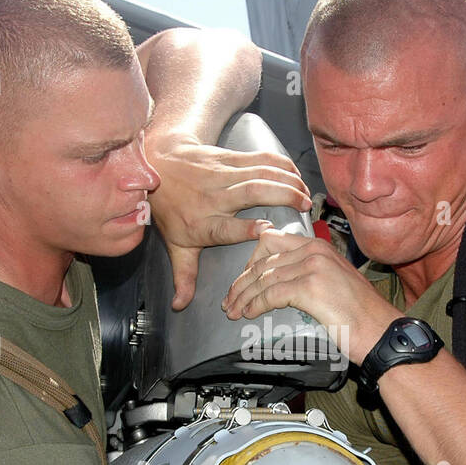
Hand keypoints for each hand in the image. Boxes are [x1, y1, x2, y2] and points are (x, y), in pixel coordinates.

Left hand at [146, 134, 310, 310]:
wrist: (160, 165)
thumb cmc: (170, 210)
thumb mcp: (175, 245)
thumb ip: (184, 276)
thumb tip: (180, 306)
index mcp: (203, 223)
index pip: (225, 227)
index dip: (246, 228)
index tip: (266, 230)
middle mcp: (214, 197)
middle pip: (250, 192)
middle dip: (281, 195)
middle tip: (304, 205)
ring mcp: (222, 175)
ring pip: (259, 173)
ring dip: (286, 181)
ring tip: (305, 192)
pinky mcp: (229, 158)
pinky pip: (259, 158)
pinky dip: (280, 164)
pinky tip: (295, 174)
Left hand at [222, 230, 398, 362]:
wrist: (382, 331)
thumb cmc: (363, 316)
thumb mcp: (335, 283)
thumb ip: (309, 275)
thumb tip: (279, 286)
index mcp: (319, 247)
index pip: (272, 242)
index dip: (251, 262)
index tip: (242, 280)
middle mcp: (315, 251)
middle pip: (263, 260)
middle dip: (241, 282)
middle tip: (230, 299)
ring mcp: (313, 267)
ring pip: (263, 277)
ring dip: (243, 296)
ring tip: (234, 311)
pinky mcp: (310, 288)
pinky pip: (271, 294)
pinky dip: (255, 305)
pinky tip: (249, 313)